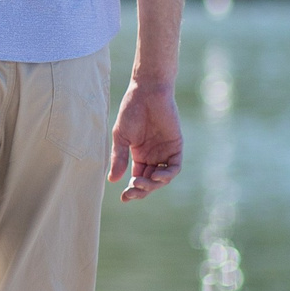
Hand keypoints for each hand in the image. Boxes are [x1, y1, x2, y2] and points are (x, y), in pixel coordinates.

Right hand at [110, 81, 181, 200]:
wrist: (147, 92)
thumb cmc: (131, 111)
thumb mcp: (121, 137)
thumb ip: (119, 158)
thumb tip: (113, 180)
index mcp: (140, 155)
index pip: (138, 178)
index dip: (132, 191)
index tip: (124, 199)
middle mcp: (154, 156)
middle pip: (150, 181)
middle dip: (141, 190)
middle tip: (131, 191)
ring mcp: (165, 151)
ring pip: (163, 178)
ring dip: (153, 184)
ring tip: (140, 182)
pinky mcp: (176, 145)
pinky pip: (174, 167)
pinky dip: (167, 175)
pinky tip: (157, 176)